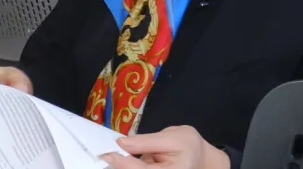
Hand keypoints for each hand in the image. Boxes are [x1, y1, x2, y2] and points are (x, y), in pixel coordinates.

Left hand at [100, 126, 228, 168]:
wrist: (199, 156)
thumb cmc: (188, 145)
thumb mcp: (170, 138)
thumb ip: (146, 142)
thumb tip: (122, 142)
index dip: (121, 161)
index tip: (106, 152)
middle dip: (118, 164)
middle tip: (102, 153)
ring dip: (119, 164)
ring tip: (107, 154)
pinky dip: (123, 164)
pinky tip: (115, 158)